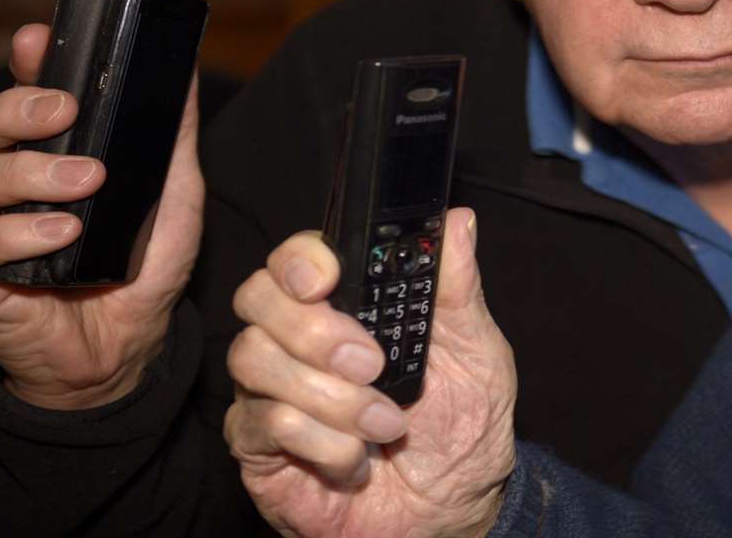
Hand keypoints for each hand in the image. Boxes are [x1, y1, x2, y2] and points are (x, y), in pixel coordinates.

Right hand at [0, 24, 204, 408]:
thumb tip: (185, 68)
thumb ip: (173, 133)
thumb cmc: (142, 264)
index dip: (21, 65)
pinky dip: (15, 235)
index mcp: (40, 151)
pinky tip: (60, 233)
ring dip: (24, 174)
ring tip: (83, 183)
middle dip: (11, 109)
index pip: (15, 95)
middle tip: (64, 111)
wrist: (126, 347)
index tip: (36, 40)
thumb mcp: (173, 191)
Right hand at [225, 208, 516, 537]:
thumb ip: (458, 289)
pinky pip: (262, 423)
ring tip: (386, 424)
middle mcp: (298, 340)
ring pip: (255, 360)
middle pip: (257, 298)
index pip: (297, 258)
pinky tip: (355, 461)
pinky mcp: (258, 446)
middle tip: (372, 363)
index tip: (327, 278)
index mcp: (348, 305)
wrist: (452, 509)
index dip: (300, 258)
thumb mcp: (476, 352)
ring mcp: (272, 391)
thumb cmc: (462, 427)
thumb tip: (458, 222)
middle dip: (313, 329)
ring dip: (330, 396)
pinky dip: (321, 442)